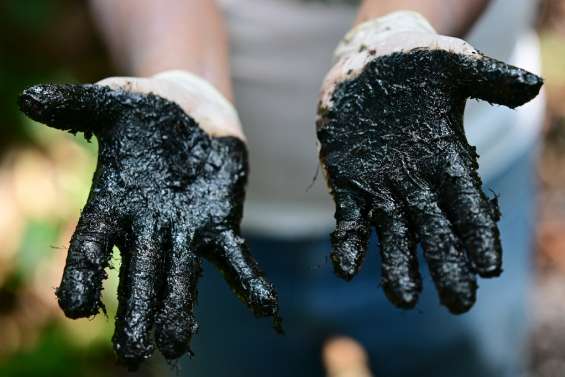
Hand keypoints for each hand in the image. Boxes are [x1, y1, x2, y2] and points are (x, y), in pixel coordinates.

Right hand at [19, 71, 279, 367]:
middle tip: (133, 355)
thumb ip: (76, 105)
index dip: (84, 273)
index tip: (76, 307)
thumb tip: (30, 98)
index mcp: (112, 204)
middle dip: (136, 311)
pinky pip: (235, 257)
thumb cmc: (144, 110)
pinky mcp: (220, 224)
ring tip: (178, 343)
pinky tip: (264, 307)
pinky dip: (248, 282)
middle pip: (138, 274)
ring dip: (180, 310)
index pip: (92, 244)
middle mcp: (146, 227)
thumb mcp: (111, 101)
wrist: (191, 110)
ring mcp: (186, 230)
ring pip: (182, 276)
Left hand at [317, 11, 542, 313]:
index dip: (479, 235)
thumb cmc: (415, 66)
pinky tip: (347, 269)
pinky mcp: (349, 187)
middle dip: (446, 265)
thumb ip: (488, 79)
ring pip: (394, 236)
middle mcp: (418, 183)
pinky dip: (349, 245)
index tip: (490, 267)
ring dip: (398, 267)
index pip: (469, 204)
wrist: (368, 66)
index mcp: (447, 160)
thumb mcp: (453, 65)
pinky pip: (349, 223)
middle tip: (458, 303)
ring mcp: (382, 189)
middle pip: (436, 231)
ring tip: (403, 299)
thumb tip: (532, 86)